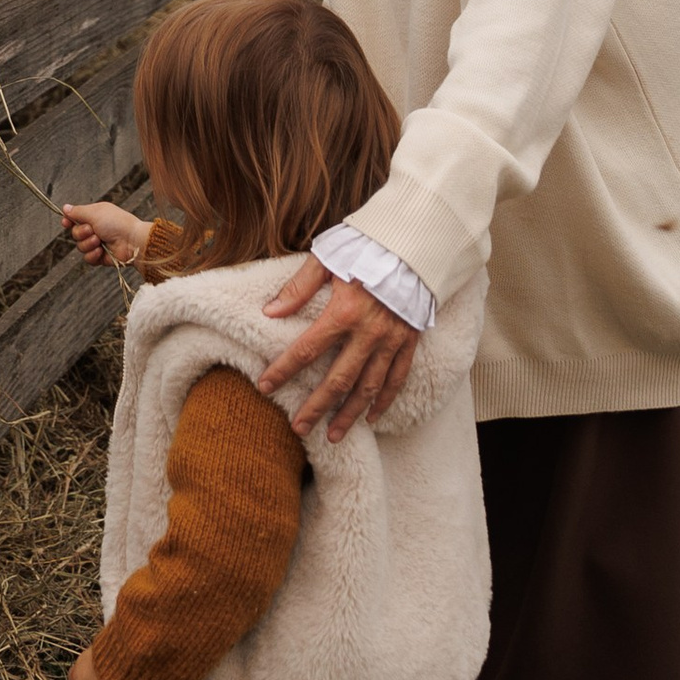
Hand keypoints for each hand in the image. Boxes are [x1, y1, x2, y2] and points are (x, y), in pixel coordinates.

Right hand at [60, 198, 151, 267]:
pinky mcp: (100, 257)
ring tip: (99, 241)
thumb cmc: (117, 223)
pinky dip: (93, 255)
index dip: (68, 221)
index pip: (75, 219)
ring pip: (80, 247)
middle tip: (92, 230)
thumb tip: (65, 207)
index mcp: (94, 216)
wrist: (132, 240)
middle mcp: (95, 229)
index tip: (66, 223)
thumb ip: (78, 212)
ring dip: (88, 244)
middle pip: (75, 233)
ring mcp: (98, 244)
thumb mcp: (95, 213)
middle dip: (81, 233)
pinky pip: (87, 258)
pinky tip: (101, 251)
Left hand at [255, 259, 417, 441]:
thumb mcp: (327, 258)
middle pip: (338, 380)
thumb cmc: (366, 246)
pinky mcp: (409, 342)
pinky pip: (396, 378)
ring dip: (349, 414)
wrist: (415, 243)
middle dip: (316, 408)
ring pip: (368, 388)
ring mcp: (391, 341)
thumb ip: (299, 288)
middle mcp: (368, 333)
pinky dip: (384, 400)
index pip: (306, 349)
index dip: (283, 370)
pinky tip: (372, 417)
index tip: (265, 386)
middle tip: (299, 429)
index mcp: (344, 312)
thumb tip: (271, 311)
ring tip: (333, 436)